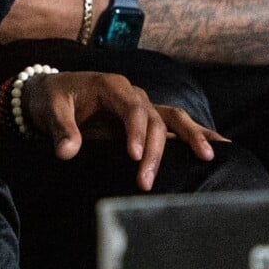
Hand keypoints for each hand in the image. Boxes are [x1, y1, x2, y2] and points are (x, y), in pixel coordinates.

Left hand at [22, 71, 223, 190]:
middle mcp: (133, 94)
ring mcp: (143, 106)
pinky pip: (175, 125)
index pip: (132, 108)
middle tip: (145, 181)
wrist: (52, 93)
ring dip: (189, 139)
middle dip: (155, 151)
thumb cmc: (52, 99)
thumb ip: (61, 129)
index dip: (136, 131)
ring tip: (208, 157)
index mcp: (111, 86)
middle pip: (155, 119)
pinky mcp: (146, 120)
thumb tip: (67, 152)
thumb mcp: (49, 109)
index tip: (133, 156)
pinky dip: (197, 133)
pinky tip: (219, 146)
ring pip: (173, 119)